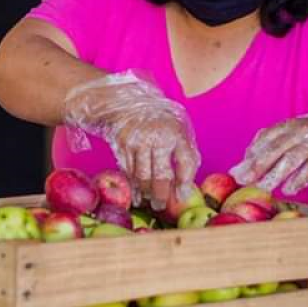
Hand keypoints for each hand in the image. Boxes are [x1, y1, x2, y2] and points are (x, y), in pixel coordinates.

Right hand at [64, 70, 199, 209]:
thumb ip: (185, 153)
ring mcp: (137, 140)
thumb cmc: (160, 120)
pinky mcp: (121, 144)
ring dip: (147, 193)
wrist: (128, 100)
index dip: (185, 183)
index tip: (181, 196)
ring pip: (142, 176)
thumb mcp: (179, 128)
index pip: (186, 163)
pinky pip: (128, 171)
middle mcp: (157, 136)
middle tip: (162, 206)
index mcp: (177, 132)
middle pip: (161, 175)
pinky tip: (138, 195)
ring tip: (152, 202)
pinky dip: (133, 186)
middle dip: (162, 195)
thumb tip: (185, 187)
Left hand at [230, 110, 307, 194]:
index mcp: (290, 125)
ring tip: (262, 188)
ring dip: (274, 175)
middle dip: (256, 166)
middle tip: (242, 180)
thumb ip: (271, 148)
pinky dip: (298, 181)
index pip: (265, 138)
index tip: (237, 170)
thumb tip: (242, 165)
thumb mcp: (293, 138)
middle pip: (274, 149)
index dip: (250, 154)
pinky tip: (288, 190)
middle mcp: (301, 131)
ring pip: (290, 160)